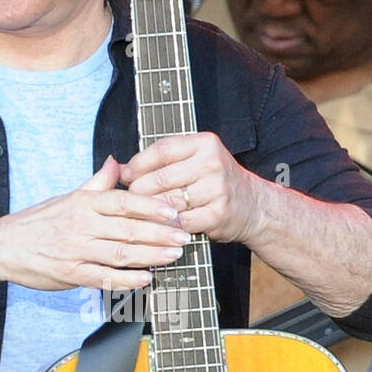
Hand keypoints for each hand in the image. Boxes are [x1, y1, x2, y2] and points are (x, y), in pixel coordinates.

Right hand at [0, 155, 190, 289]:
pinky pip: (103, 277)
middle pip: (128, 228)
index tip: (174, 211)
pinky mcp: (71, 273)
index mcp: (84, 203)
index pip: (124, 201)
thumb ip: (97, 182)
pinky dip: (126, 279)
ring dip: (151, 255)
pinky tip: (146, 279)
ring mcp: (76, 250)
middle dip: (160, 233)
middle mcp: (82, 225)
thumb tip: (117, 162)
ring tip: (174, 256)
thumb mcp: (68, 197)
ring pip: (120, 253)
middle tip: (184, 236)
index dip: (151, 206)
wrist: (2, 246)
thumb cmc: (39, 222)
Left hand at [119, 132, 264, 244]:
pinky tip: (158, 228)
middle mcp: (212, 163)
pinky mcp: (216, 214)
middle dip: (139, 192)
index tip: (126, 176)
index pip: (161, 150)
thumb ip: (161, 160)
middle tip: (130, 201)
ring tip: (140, 215)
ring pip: (166, 202)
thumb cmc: (216, 182)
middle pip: (160, 178)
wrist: (253, 206)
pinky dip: (165, 227)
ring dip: (149, 212)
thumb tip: (118, 167)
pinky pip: (179, 222)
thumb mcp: (195, 160)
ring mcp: (216, 189)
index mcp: (204, 143)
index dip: (138, 164)